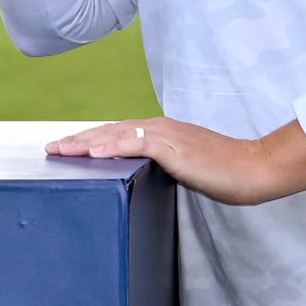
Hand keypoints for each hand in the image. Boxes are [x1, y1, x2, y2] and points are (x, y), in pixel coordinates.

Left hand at [45, 118, 305, 206]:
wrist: (254, 167)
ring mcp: (165, 135)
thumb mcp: (188, 167)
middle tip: (51, 149)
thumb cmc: (226, 171)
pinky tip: (92, 153)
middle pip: (109, 131)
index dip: (91, 139)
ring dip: (85, 142)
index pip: (117, 133)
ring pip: (115, 134)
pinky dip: (110, 147)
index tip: (67, 147)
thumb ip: (165, 166)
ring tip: (60, 150)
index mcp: (161, 132)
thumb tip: (145, 177)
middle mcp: (159, 127)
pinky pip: (135, 144)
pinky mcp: (172, 147)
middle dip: (78, 139)